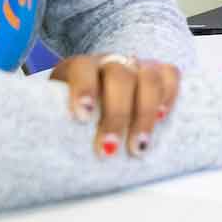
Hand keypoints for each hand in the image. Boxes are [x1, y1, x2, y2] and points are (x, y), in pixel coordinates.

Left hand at [54, 52, 179, 158]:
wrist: (96, 99)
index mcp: (80, 67)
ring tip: (138, 146)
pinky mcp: (159, 72)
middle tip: (109, 149)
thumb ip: (57, 125)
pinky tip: (162, 120)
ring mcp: (138, 65)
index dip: (84, 89)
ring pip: (149, 79)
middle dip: (117, 115)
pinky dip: (169, 97)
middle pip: (120, 77)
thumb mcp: (58, 114)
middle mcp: (111, 62)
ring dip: (145, 115)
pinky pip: (171, 76)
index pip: (82, 68)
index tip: (82, 117)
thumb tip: (51, 159)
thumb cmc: (74, 115)